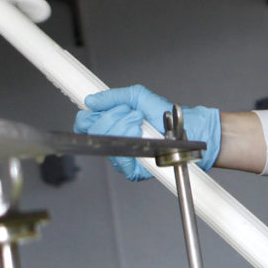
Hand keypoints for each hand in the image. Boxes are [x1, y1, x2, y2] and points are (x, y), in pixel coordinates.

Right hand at [74, 85, 220, 181]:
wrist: (183, 128)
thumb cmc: (162, 115)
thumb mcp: (137, 96)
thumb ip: (113, 96)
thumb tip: (91, 100)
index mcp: (109, 123)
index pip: (84, 123)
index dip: (90, 116)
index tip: (105, 109)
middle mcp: (112, 141)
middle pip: (93, 132)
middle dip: (114, 117)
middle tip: (132, 113)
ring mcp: (120, 156)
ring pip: (106, 143)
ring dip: (125, 127)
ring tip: (140, 122)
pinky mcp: (130, 170)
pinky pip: (120, 160)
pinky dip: (131, 143)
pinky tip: (141, 136)